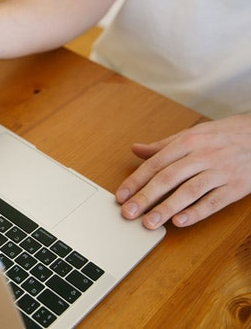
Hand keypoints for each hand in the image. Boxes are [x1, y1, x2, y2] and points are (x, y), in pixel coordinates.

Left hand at [115, 113, 250, 228]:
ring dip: (167, 208)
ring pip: (189, 191)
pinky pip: (214, 201)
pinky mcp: (236, 186)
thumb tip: (136, 149)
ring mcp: (220, 171)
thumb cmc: (224, 135)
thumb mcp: (193, 134)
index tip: (121, 196)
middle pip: (169, 178)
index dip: (136, 180)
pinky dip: (196, 212)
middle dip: (146, 197)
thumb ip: (163, 145)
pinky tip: (180, 222)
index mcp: (188, 141)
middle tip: (128, 213)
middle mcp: (202, 155)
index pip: (156, 163)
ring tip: (149, 223)